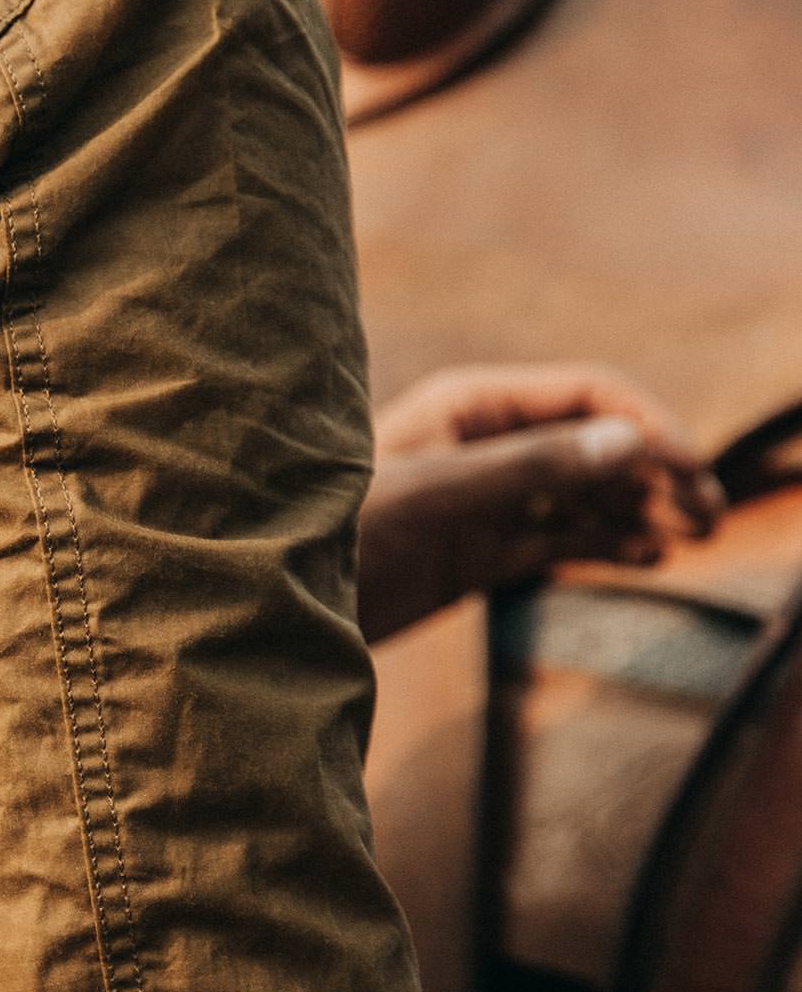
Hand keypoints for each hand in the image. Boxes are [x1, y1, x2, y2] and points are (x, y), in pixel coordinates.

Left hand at [359, 363, 724, 644]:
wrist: (284, 597)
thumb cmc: (343, 524)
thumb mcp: (439, 492)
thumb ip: (532, 468)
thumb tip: (630, 439)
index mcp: (471, 404)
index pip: (585, 394)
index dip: (646, 423)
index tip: (692, 471)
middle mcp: (485, 444)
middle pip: (596, 441)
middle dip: (655, 468)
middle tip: (706, 516)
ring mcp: (487, 499)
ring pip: (587, 492)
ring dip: (640, 506)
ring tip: (685, 534)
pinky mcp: (483, 550)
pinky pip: (563, 538)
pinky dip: (607, 542)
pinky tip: (645, 556)